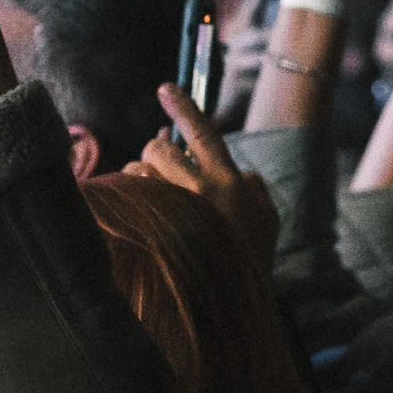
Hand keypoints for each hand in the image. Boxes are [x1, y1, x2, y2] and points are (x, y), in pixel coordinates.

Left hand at [129, 83, 280, 264]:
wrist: (224, 304)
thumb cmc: (249, 260)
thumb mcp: (266, 218)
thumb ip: (253, 187)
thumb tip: (236, 171)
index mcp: (227, 183)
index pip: (203, 133)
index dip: (185, 107)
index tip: (166, 88)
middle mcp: (194, 190)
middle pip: (160, 146)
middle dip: (159, 151)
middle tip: (167, 167)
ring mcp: (166, 209)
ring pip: (138, 167)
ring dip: (143, 174)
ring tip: (154, 193)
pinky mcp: (145, 224)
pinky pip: (127, 192)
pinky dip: (129, 194)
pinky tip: (140, 210)